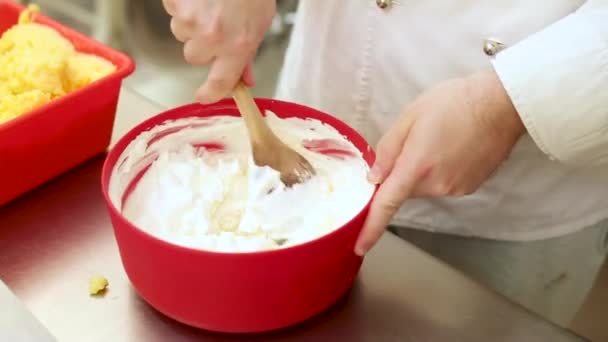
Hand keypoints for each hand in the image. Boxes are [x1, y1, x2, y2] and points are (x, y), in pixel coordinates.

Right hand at [162, 0, 275, 102]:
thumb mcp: (260, 23)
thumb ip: (248, 54)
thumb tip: (245, 79)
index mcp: (238, 46)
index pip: (220, 83)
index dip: (210, 93)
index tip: (203, 95)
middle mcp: (212, 37)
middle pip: (193, 56)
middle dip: (202, 44)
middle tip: (216, 24)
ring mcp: (190, 19)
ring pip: (181, 33)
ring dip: (191, 23)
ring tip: (209, 4)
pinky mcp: (175, 2)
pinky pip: (173, 11)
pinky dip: (182, 4)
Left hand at [354, 69, 524, 255]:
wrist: (502, 103)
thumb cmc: (454, 102)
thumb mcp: (411, 116)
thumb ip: (388, 149)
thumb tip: (374, 179)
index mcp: (416, 166)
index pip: (387, 205)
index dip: (370, 228)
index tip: (360, 247)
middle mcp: (436, 185)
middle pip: (406, 189)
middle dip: (404, 171)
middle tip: (417, 139)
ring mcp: (456, 189)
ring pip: (425, 186)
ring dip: (424, 169)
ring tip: (441, 139)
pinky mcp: (470, 188)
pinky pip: (444, 184)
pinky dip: (442, 171)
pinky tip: (455, 148)